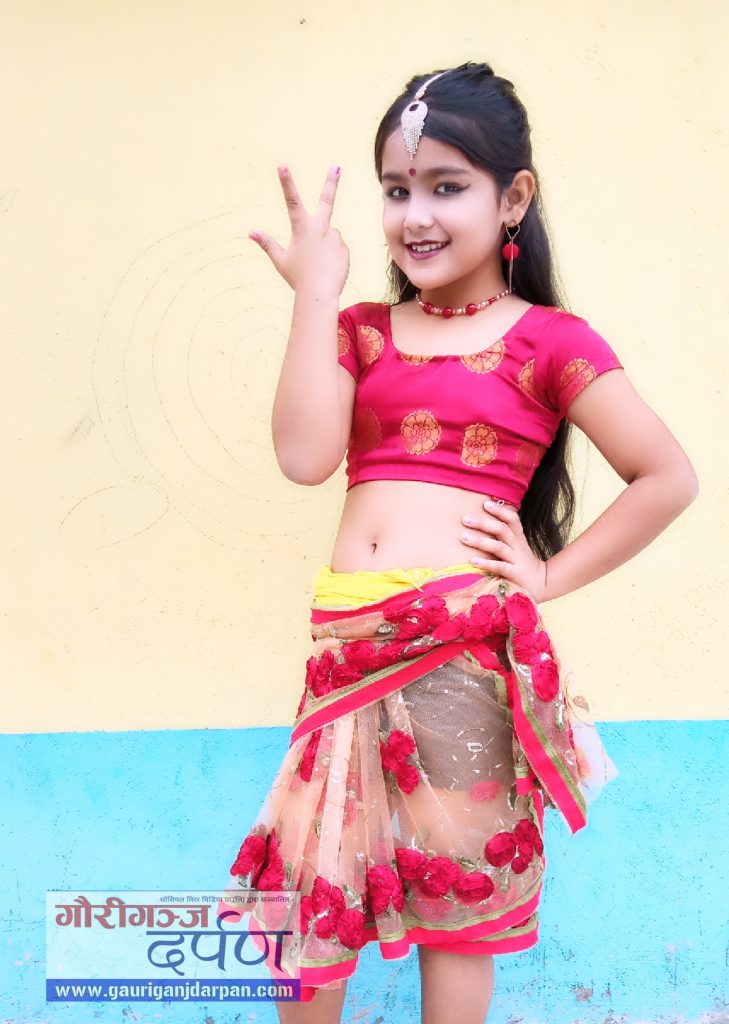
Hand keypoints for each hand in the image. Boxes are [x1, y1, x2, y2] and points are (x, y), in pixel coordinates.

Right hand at [249, 165, 349, 296]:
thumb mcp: (280, 261)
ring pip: (330, 236)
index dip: (286, 182)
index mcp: (301, 228)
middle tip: (336, 166)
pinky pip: (338, 249)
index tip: (282, 165)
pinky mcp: (345, 248)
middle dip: (331, 182)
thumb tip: (251, 232)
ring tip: (319, 265)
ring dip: (325, 247)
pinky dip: (333, 257)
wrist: (319, 294)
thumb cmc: (297, 279)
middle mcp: (320, 228)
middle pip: (326, 200)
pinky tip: (329, 269)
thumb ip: (268, 244)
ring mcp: (335, 238)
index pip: (291, 200)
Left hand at [460, 501, 547, 601]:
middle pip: (502, 530)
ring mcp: (517, 560)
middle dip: (483, 523)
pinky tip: (473, 561)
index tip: (485, 503)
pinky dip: (486, 563)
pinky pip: (500, 567)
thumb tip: (481, 523)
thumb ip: (504, 537)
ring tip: (464, 537)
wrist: (542, 584)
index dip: (500, 511)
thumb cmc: (522, 564)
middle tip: (465, 519)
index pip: (512, 519)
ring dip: (480, 541)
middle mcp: (518, 547)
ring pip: (499, 547)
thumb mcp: (517, 547)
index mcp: (518, 538)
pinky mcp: (515, 575)